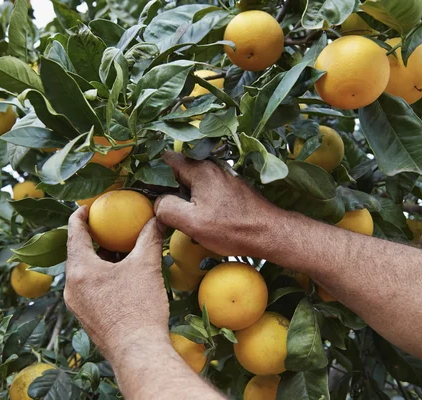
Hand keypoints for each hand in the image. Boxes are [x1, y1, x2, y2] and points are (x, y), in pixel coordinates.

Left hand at [64, 207, 168, 360]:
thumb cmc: (139, 308)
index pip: (74, 232)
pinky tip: (123, 277)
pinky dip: (103, 277)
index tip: (90, 205)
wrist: (138, 352)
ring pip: (85, 272)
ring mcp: (77, 305)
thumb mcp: (146, 265)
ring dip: (101, 258)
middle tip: (110, 226)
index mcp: (79, 270)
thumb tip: (158, 217)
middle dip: (94, 238)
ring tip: (121, 250)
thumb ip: (149, 237)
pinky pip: (90, 289)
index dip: (81, 214)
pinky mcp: (87, 318)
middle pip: (78, 253)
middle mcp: (71, 287)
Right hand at [154, 152, 281, 257]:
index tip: (152, 190)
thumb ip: (167, 208)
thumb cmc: (232, 228)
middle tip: (174, 212)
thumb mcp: (192, 223)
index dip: (155, 173)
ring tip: (192, 219)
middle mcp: (212, 166)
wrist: (269, 233)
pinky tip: (209, 219)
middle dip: (173, 190)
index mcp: (200, 170)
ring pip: (195, 182)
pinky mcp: (232, 186)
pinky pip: (208, 188)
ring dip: (189, 198)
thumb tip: (158, 202)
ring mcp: (224, 175)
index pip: (167, 159)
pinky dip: (203, 201)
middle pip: (180, 171)